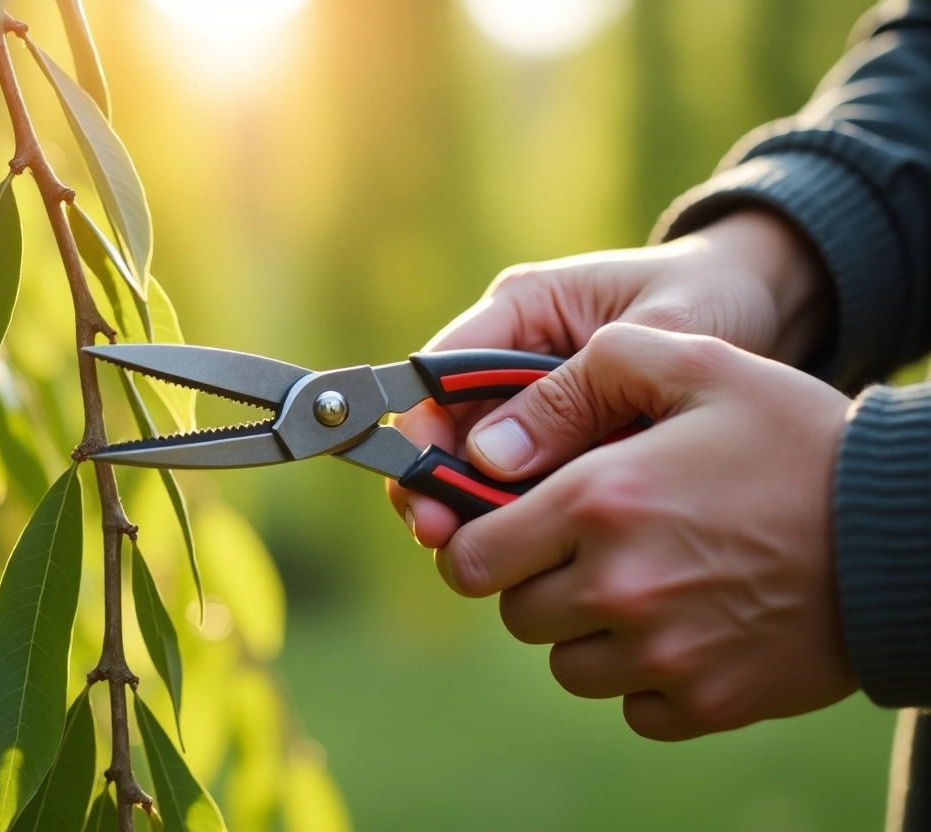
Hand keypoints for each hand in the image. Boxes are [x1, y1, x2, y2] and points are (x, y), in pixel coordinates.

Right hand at [388, 209, 830, 546]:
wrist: (767, 305)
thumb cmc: (714, 299)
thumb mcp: (658, 332)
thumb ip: (576, 393)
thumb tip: (488, 459)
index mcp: (522, 309)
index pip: (438, 373)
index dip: (421, 434)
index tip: (424, 489)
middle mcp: (513, 354)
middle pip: (447, 427)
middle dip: (438, 484)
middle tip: (443, 541)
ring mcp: (536, 399)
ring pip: (480, 463)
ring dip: (478, 509)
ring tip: (483, 559)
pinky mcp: (565, 437)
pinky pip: (527, 481)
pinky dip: (525, 516)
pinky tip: (531, 556)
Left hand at [435, 323, 854, 739]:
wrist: (904, 532)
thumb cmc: (795, 439)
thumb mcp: (697, 363)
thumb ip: (585, 376)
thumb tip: (490, 445)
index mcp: (599, 502)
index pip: (470, 557)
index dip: (475, 542)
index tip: (500, 531)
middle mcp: (619, 587)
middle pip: (517, 613)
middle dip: (536, 580)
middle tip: (586, 549)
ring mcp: (663, 654)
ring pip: (569, 664)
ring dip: (586, 631)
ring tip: (641, 584)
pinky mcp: (707, 701)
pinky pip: (632, 706)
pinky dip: (643, 676)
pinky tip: (682, 627)